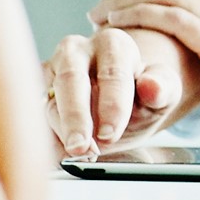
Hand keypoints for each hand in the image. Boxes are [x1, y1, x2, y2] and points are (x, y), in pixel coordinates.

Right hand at [43, 24, 195, 155]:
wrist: (120, 103)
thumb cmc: (142, 94)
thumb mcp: (164, 91)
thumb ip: (162, 88)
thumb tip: (152, 86)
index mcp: (113, 44)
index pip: (112, 74)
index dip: (111, 106)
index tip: (110, 134)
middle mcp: (77, 51)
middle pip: (71, 81)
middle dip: (75, 117)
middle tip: (81, 147)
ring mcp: (52, 71)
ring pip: (49, 102)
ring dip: (62, 132)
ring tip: (80, 153)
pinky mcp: (36, 94)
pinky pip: (35, 118)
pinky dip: (46, 139)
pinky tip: (58, 154)